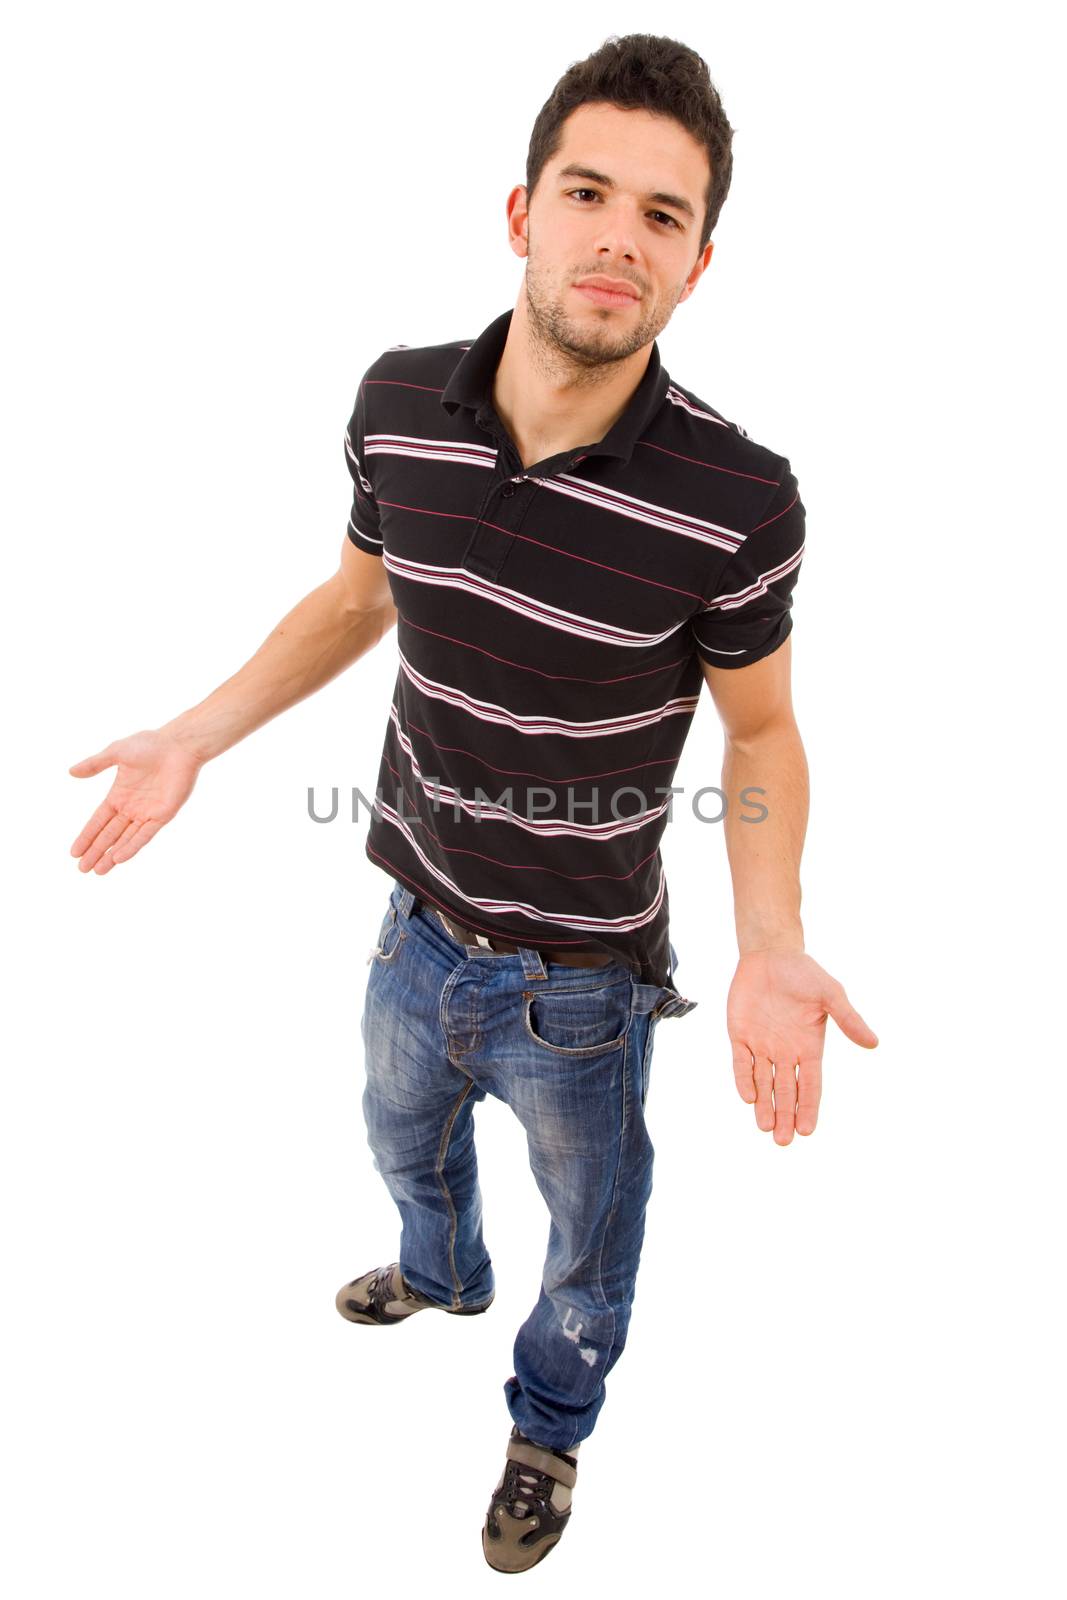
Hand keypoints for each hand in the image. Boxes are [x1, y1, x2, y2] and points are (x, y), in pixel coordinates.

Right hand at [68, 729, 205, 873]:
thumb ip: (94, 764)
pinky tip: (119, 857)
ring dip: (112, 855)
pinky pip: (145, 835)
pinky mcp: (163, 815)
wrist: (178, 745)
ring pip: (125, 839)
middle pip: (110, 835)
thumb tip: (71, 772)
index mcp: (119, 795)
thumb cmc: (149, 745)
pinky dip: (132, 846)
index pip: (98, 821)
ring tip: (98, 870)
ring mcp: (147, 813)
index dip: (87, 836)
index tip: (74, 852)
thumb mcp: (116, 753)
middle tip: (82, 869)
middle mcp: (131, 807)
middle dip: (96, 851)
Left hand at [726, 950, 877, 1143]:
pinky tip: (748, 1097)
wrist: (771, 955)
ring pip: (763, 1083)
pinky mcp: (741, 1035)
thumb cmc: (804, 974)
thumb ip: (848, 1019)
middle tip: (783, 1141)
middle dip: (785, 1116)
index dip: (808, 1108)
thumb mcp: (831, 995)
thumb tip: (873, 1043)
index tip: (807, 1130)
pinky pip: (741, 1063)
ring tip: (766, 1128)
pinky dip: (744, 1079)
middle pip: (786, 1092)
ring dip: (764, 1106)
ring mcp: (762, 1046)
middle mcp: (786, 1052)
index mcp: (809, 1048)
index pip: (810, 1086)